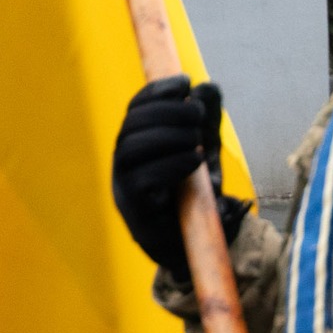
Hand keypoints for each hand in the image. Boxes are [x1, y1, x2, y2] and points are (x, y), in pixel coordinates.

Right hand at [111, 75, 247, 280]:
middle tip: (197, 114)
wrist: (196, 250)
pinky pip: (144, 180)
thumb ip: (206, 124)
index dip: (156, 92)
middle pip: (132, 125)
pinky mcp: (136, 212)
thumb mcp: (204, 155)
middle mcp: (123, 165)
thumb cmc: (195, 200)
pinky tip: (195, 160)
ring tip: (198, 139)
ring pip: (132, 148)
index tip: (185, 82)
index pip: (135, 110)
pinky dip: (171, 164)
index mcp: (135, 146)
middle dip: (166, 111)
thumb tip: (209, 86)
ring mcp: (125, 189)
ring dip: (168, 135)